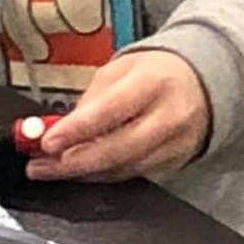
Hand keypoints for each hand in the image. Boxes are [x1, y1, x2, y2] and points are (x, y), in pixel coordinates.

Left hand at [27, 50, 210, 182]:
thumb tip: (61, 128)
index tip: (48, 141)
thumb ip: (92, 98)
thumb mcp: (122, 69)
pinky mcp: (175, 163)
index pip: (111, 110)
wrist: (202, 84)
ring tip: (52, 169)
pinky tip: (82, 170)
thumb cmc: (157, 74)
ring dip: (83, 172)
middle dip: (74, 162)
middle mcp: (169, 116)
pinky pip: (132, 174)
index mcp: (153, 83)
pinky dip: (103, 174)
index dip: (77, 130)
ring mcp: (175, 144)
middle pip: (118, 149)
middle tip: (41, 165)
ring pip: (123, 168)